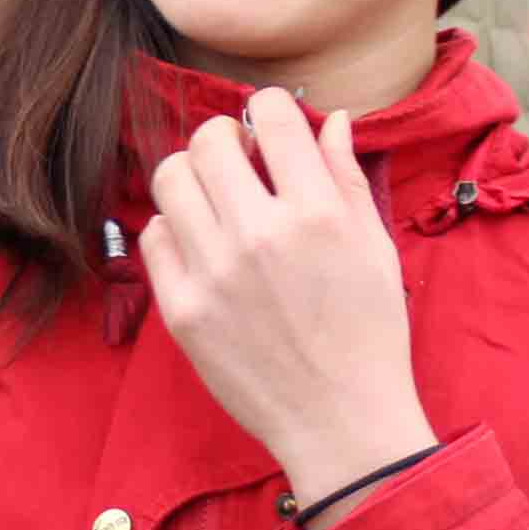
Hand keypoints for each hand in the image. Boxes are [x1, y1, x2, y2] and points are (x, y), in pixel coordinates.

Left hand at [139, 89, 433, 519]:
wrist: (340, 420)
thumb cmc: (368, 334)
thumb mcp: (375, 248)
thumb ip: (346, 177)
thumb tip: (328, 119)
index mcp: (316, 212)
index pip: (271, 115)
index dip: (268, 109)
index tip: (269, 126)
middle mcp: (259, 235)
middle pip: (208, 140)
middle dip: (223, 137)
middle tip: (237, 159)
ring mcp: (213, 273)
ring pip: (170, 180)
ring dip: (192, 177)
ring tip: (213, 198)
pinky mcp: (181, 309)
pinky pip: (153, 237)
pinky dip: (173, 229)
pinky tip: (200, 244)